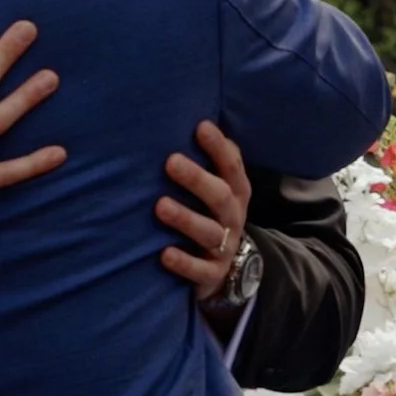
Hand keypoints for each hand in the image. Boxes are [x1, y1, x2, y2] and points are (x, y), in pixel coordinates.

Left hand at [155, 120, 251, 301]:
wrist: (228, 270)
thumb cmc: (210, 216)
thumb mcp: (217, 188)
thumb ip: (209, 161)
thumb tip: (192, 120)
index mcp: (235, 192)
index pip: (232, 166)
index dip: (219, 147)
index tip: (200, 127)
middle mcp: (232, 217)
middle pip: (220, 197)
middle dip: (197, 179)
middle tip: (170, 162)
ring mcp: (223, 247)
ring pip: (209, 232)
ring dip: (185, 218)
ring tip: (160, 205)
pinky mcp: (211, 275)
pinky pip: (200, 271)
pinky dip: (183, 263)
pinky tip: (163, 254)